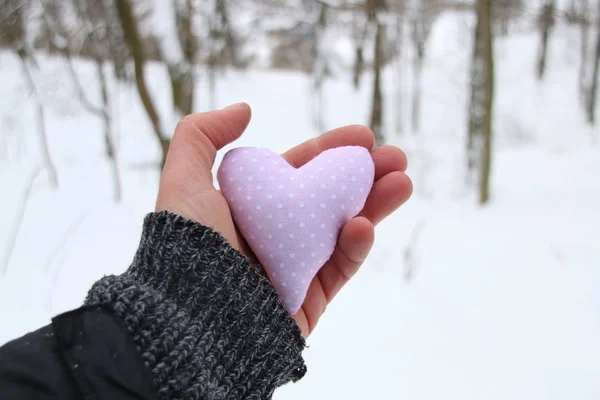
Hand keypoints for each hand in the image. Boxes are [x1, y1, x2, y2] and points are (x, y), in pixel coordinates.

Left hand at [155, 103, 411, 336]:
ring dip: (376, 205)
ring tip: (403, 181)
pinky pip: (340, 269)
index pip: (301, 171)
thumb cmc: (187, 244)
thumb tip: (245, 109)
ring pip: (345, 230)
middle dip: (365, 175)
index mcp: (256, 206)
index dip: (332, 151)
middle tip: (396, 157)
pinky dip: (356, 247)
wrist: (190, 316)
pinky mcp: (311, 300)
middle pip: (331, 198)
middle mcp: (279, 235)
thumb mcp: (183, 179)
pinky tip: (364, 224)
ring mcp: (298, 267)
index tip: (363, 136)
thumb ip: (200, 135)